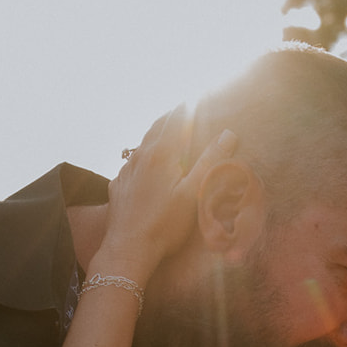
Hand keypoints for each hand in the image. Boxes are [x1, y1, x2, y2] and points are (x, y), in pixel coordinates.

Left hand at [97, 106, 237, 282]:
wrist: (128, 250)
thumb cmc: (165, 224)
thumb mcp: (194, 193)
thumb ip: (211, 161)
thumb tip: (228, 133)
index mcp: (161, 153)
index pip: (176, 118)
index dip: (188, 106)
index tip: (197, 96)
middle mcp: (140, 157)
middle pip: (156, 127)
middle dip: (171, 116)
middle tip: (182, 108)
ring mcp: (126, 171)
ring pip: (142, 144)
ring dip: (156, 135)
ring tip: (166, 132)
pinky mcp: (118, 187)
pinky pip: (131, 164)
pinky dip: (143, 156)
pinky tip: (145, 165)